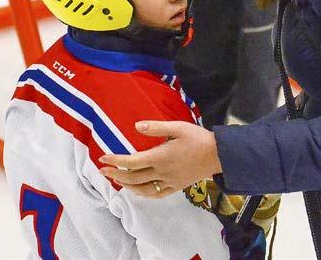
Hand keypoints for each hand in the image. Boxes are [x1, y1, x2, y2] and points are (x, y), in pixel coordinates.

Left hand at [99, 120, 221, 197]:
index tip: (102, 158)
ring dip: (126, 185)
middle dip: (115, 175)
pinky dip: (142, 193)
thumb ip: (156, 127)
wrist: (218, 155)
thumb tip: (136, 126)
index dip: (115, 161)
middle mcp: (161, 172)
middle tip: (102, 171)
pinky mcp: (176, 187)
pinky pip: (155, 195)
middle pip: (132, 178)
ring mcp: (168, 182)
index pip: (131, 162)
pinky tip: (137, 190)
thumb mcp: (177, 127)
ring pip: (142, 189)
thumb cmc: (198, 138)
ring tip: (116, 180)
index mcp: (160, 157)